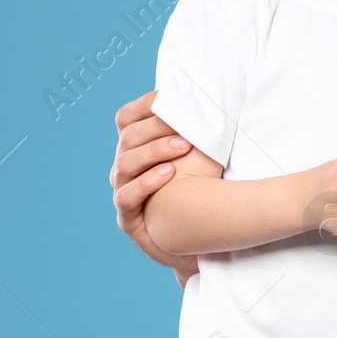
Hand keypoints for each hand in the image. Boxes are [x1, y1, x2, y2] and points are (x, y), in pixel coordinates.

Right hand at [111, 91, 198, 286]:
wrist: (196, 242)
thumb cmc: (198, 193)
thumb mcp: (197, 159)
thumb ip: (195, 132)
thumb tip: (214, 100)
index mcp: (135, 149)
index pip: (125, 118)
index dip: (142, 105)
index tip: (167, 96)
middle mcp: (124, 168)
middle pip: (128, 138)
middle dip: (156, 127)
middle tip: (187, 126)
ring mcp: (122, 192)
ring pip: (125, 164)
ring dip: (154, 151)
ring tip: (183, 146)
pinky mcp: (128, 219)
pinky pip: (127, 197)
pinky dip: (146, 183)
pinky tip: (168, 174)